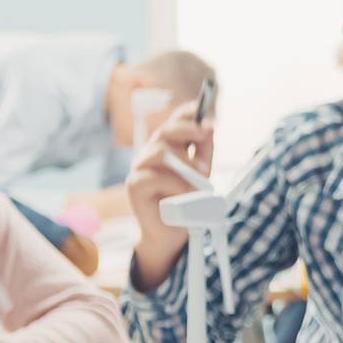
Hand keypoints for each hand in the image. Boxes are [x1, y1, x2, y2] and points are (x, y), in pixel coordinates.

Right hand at [126, 110, 214, 290]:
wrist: (173, 232)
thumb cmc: (186, 200)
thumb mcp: (201, 172)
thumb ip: (203, 151)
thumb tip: (208, 128)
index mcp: (166, 145)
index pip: (174, 121)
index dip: (188, 112)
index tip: (206, 110)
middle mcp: (151, 152)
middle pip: (166, 130)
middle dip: (189, 129)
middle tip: (207, 133)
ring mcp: (140, 167)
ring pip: (160, 151)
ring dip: (185, 162)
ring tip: (201, 177)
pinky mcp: (134, 185)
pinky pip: (155, 177)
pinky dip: (176, 185)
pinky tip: (187, 194)